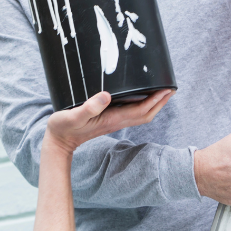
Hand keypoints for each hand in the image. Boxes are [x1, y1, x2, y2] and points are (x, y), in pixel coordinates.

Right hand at [44, 89, 172, 154]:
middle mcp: (116, 121)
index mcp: (111, 119)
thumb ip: (89, 107)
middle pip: (146, 114)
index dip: (155, 100)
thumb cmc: (63, 128)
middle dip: (160, 102)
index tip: (166, 89)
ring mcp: (113, 122)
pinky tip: (141, 97)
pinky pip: (132, 113)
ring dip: (154, 104)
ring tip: (162, 92)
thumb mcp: (73, 116)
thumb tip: (107, 95)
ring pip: (141, 114)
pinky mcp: (109, 120)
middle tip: (171, 88)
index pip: (140, 110)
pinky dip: (142, 105)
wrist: (59, 142)